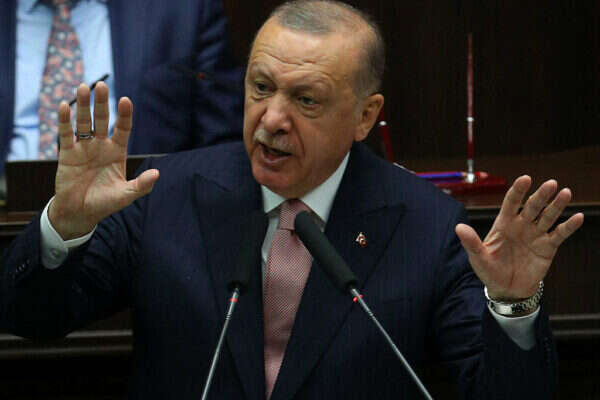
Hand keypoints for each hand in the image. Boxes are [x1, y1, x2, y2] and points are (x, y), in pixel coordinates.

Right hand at [48, 82, 159, 239]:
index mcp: (117, 152)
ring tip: (83, 88)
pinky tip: (64, 106)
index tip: (126, 100)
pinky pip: (66, 134)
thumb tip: (157, 173)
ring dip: (82, 106)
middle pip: (102, 120)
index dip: (124, 115)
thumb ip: (142, 185)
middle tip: (101, 85)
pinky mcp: (67, 154)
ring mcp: (84, 148)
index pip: (123, 129)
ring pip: (84, 123)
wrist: (80, 213)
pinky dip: (65, 121)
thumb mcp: (127, 195)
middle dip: (102, 104)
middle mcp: (101, 146)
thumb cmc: (105, 203)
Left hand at [455, 176, 583, 301]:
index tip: (525, 179)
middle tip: (551, 183)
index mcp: (503, 223)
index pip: (511, 202)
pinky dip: (569, 226)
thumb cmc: (489, 271)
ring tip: (565, 193)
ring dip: (557, 205)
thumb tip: (458, 227)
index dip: (518, 191)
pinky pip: (559, 234)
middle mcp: (521, 225)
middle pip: (533, 206)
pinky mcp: (548, 247)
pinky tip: (578, 217)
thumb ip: (471, 242)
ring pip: (548, 216)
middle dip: (541, 195)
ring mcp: (535, 234)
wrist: (506, 289)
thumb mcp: (477, 257)